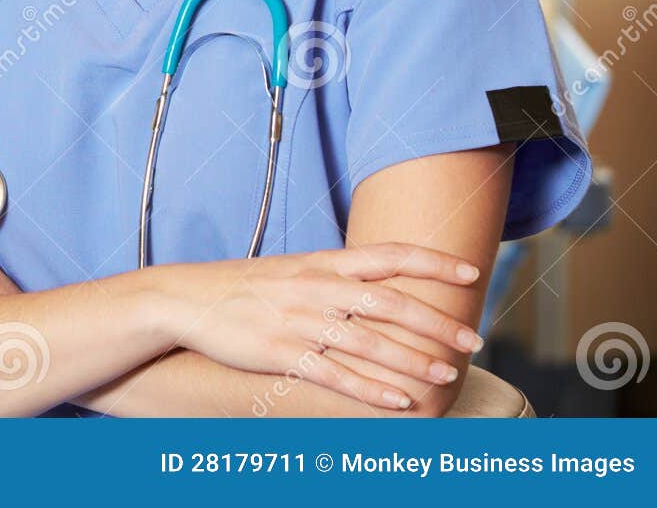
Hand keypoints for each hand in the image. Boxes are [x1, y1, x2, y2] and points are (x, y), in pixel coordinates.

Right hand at [156, 244, 485, 410]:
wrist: (184, 299)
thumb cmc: (242, 287)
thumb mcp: (291, 271)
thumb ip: (334, 278)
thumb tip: (379, 287)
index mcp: (320, 263)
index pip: (388, 255)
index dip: (432, 262)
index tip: (471, 272)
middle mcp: (314, 287)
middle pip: (388, 302)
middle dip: (435, 321)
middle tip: (472, 339)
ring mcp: (297, 320)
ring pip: (367, 342)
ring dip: (411, 360)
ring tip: (445, 375)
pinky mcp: (279, 352)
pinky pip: (333, 374)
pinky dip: (369, 390)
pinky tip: (398, 402)